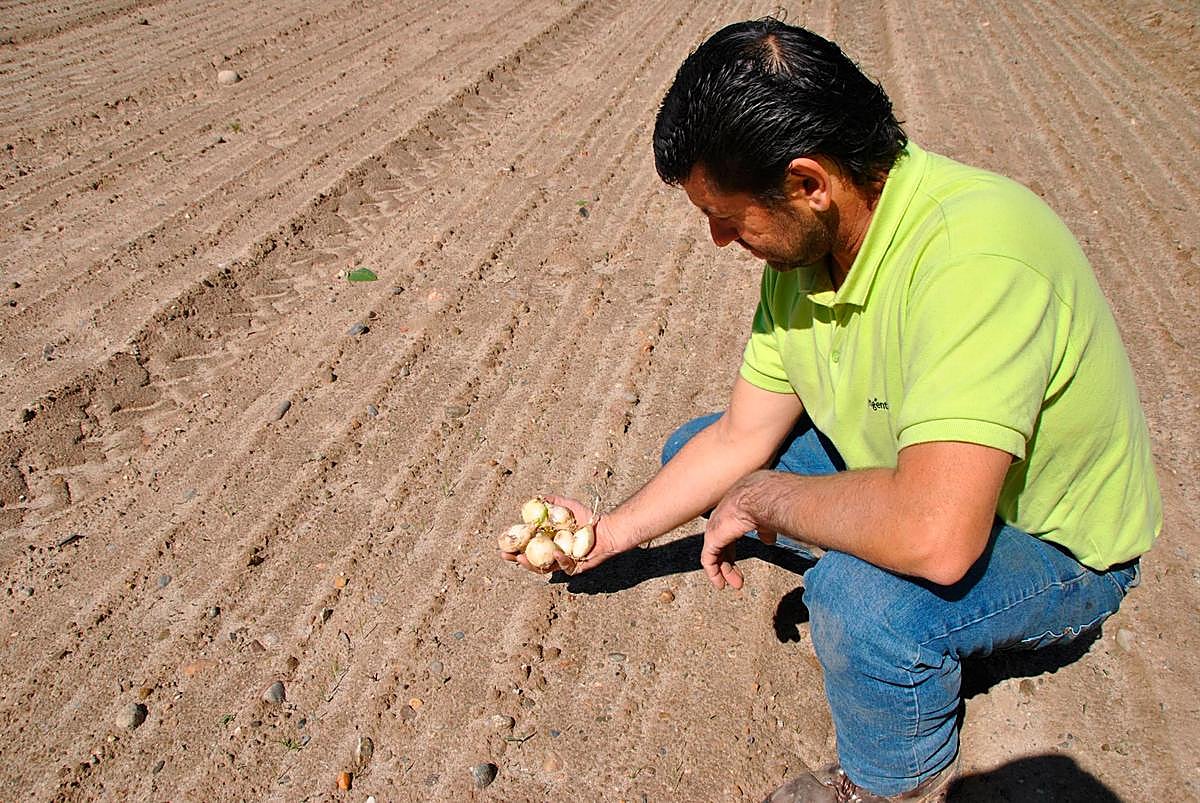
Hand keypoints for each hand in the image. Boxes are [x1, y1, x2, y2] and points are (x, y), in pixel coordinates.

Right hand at [498, 494, 622, 576]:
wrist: (607, 528)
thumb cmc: (588, 518)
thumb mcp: (569, 506)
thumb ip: (554, 502)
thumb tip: (536, 497)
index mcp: (549, 542)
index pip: (528, 546)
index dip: (514, 545)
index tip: (502, 542)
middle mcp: (554, 554)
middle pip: (531, 560)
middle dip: (516, 559)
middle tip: (505, 555)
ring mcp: (564, 562)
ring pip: (544, 568)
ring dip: (531, 565)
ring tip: (521, 558)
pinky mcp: (576, 568)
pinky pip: (565, 566)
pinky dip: (559, 560)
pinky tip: (554, 553)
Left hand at [702, 472, 776, 589]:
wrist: (759, 497)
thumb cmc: (766, 502)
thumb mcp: (766, 518)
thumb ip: (765, 529)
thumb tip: (769, 540)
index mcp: (732, 514)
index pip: (729, 534)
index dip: (733, 550)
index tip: (738, 563)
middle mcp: (720, 520)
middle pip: (722, 546)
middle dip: (729, 564)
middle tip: (738, 581)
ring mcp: (714, 529)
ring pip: (714, 555)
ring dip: (724, 571)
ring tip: (735, 585)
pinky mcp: (711, 539)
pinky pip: (708, 560)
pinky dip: (713, 573)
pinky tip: (720, 584)